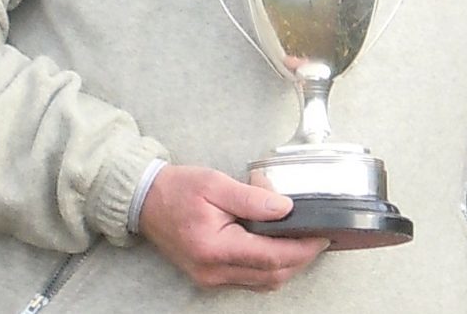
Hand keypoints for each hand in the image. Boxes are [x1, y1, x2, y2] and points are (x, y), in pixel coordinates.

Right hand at [138, 164, 327, 290]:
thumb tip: (285, 209)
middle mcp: (212, 270)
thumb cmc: (176, 190)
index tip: (321, 236)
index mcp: (214, 247)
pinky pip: (249, 280)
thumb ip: (251, 198)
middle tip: (317, 238)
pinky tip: (278, 248)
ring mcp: (210, 278)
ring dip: (287, 266)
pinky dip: (269, 267)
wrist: (144, 202)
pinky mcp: (210, 277)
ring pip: (263, 283)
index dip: (302, 248)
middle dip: (300, 259)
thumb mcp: (215, 183)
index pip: (270, 256)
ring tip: (302, 241)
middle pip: (271, 276)